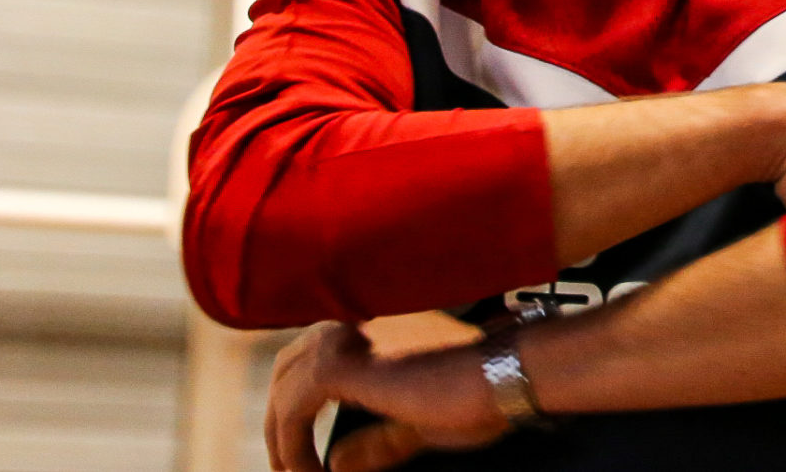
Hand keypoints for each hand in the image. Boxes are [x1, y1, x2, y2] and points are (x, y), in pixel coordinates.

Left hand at [267, 322, 507, 471]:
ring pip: (283, 391)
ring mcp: (344, 341)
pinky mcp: (340, 365)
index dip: (298, 409)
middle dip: (280, 423)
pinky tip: (312, 471)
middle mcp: (353, 327)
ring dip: (282, 438)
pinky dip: (293, 445)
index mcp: (372, 332)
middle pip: (287, 371)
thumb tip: (337, 463)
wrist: (505, 374)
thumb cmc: (478, 393)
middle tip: (292, 468)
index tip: (305, 459)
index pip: (311, 362)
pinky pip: (293, 410)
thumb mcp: (417, 425)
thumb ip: (377, 440)